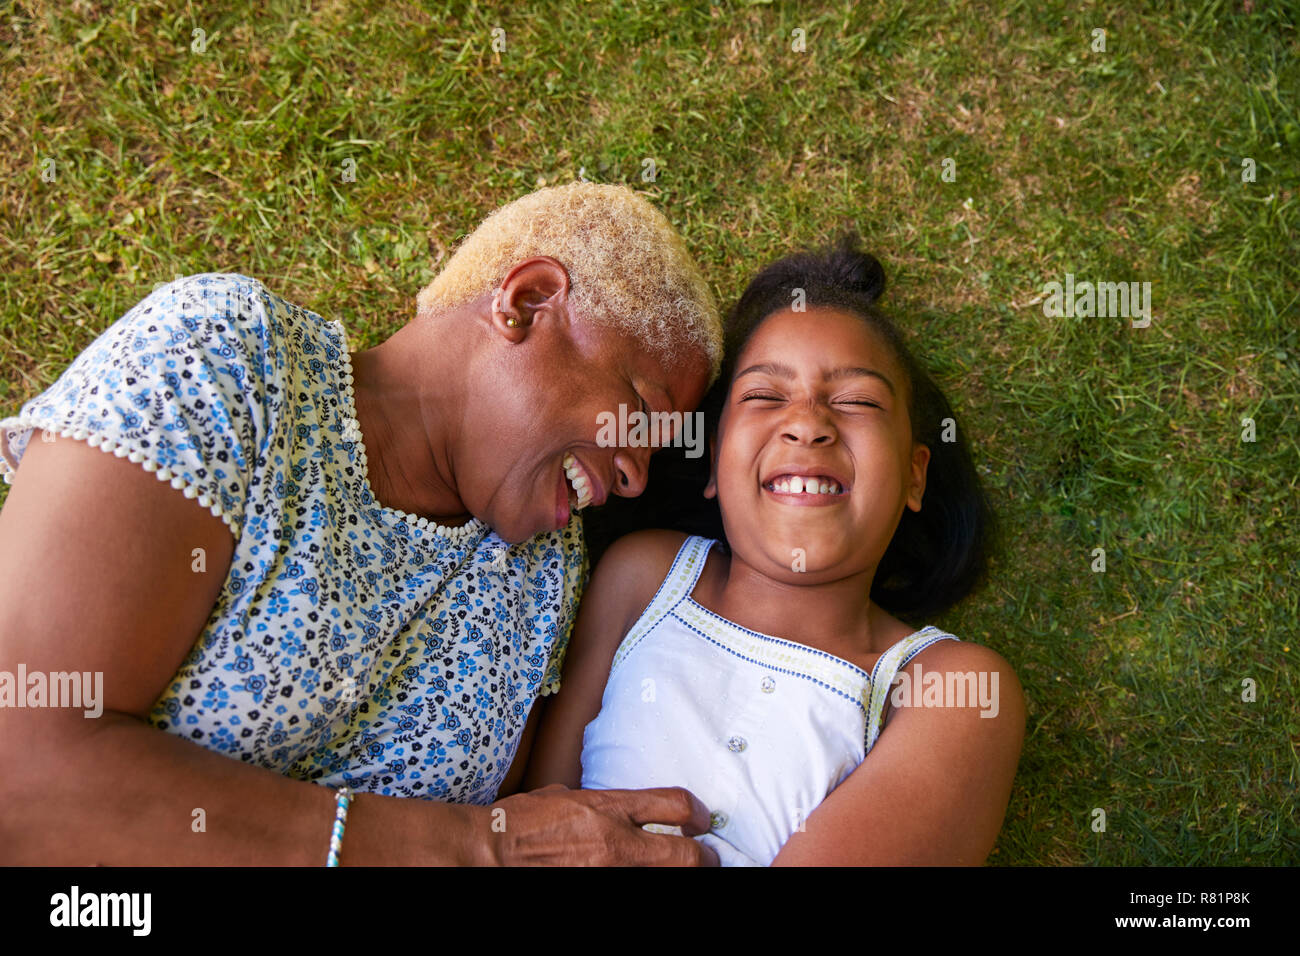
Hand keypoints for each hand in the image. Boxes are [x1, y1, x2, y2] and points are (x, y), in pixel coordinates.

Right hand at [484, 784, 720, 865]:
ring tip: (673, 869)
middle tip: (709, 858)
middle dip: (704, 859)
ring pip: (662, 877)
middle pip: (685, 856)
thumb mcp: (568, 796)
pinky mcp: (597, 889)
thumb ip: (602, 805)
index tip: (700, 822)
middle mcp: (615, 843)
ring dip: (670, 873)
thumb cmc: (522, 822)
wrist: (492, 852)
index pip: (674, 805)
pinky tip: (638, 875)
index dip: (697, 814)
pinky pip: (634, 886)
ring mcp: (608, 873)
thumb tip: (625, 813)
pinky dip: (640, 880)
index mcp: (608, 808)